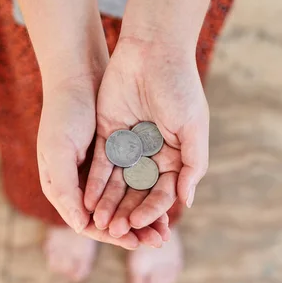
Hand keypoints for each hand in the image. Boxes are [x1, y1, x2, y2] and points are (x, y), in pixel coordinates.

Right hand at [37, 73, 168, 248]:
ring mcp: (101, 164)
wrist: (78, 74)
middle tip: (159, 239)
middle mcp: (81, 180)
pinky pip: (135, 176)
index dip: (111, 233)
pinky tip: (167, 199)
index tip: (134, 242)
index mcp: (61, 185)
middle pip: (111, 212)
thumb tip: (81, 226)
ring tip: (166, 227)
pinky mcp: (118, 149)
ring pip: (126, 196)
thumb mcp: (57, 150)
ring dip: (145, 212)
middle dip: (135, 227)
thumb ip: (65, 188)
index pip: (87, 221)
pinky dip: (147, 190)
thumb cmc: (62, 113)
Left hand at [84, 36, 208, 236]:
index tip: (140, 225)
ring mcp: (129, 146)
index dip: (152, 210)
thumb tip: (187, 201)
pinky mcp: (108, 134)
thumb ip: (193, 164)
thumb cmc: (180, 87)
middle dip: (128, 213)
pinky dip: (95, 181)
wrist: (153, 51)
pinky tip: (88, 199)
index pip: (163, 192)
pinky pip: (101, 163)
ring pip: (117, 182)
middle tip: (116, 232)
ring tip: (100, 222)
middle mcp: (151, 155)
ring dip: (109, 203)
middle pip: (138, 192)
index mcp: (175, 156)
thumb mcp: (193, 127)